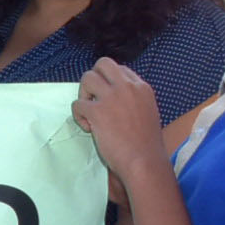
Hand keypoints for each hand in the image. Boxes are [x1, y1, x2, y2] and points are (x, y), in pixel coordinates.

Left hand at [71, 57, 165, 186]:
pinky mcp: (97, 111)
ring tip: (90, 113)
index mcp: (142, 87)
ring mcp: (112, 97)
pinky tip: (89, 128)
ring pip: (87, 78)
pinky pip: (77, 104)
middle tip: (94, 99)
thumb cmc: (146, 144)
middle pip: (102, 64)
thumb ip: (133, 100)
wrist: (144, 161)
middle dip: (94, 79)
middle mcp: (127, 87)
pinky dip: (78, 115)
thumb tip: (114, 98)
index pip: (120, 70)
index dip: (109, 83)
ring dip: (83, 95)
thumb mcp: (147, 112)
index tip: (109, 101)